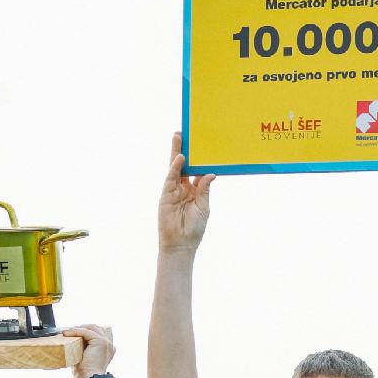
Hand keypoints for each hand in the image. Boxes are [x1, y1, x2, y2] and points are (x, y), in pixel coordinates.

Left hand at [63, 324, 114, 377]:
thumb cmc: (85, 372)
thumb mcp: (83, 357)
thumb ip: (81, 348)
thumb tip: (70, 340)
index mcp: (106, 348)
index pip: (95, 333)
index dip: (83, 331)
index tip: (71, 333)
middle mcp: (109, 344)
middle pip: (94, 328)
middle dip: (81, 327)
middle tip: (68, 331)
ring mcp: (106, 342)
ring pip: (91, 328)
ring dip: (77, 328)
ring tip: (66, 332)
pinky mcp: (101, 342)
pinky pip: (86, 332)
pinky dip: (76, 331)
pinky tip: (67, 334)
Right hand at [159, 131, 214, 253]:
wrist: (181, 244)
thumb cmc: (194, 229)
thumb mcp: (204, 207)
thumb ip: (204, 189)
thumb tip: (211, 173)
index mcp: (194, 191)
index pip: (196, 170)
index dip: (199, 158)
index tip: (203, 145)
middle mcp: (183, 188)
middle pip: (184, 165)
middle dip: (185, 149)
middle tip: (186, 133)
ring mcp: (173, 190)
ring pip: (175, 167)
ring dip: (177, 152)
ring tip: (179, 136)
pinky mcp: (166, 194)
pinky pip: (171, 178)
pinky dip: (175, 167)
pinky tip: (180, 157)